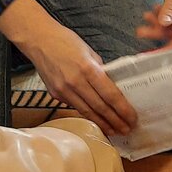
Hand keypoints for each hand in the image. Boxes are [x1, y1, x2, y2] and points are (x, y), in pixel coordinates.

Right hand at [0, 0, 136, 135]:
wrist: (39, 40)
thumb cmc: (66, 41)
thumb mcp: (90, 52)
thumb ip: (101, 70)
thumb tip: (111, 86)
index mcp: (88, 69)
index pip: (110, 95)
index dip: (123, 110)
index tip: (132, 119)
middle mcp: (75, 82)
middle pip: (100, 108)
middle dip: (115, 121)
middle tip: (127, 130)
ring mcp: (64, 90)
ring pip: (87, 112)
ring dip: (102, 123)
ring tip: (114, 131)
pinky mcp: (55, 95)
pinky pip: (75, 107)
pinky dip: (88, 114)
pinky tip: (97, 120)